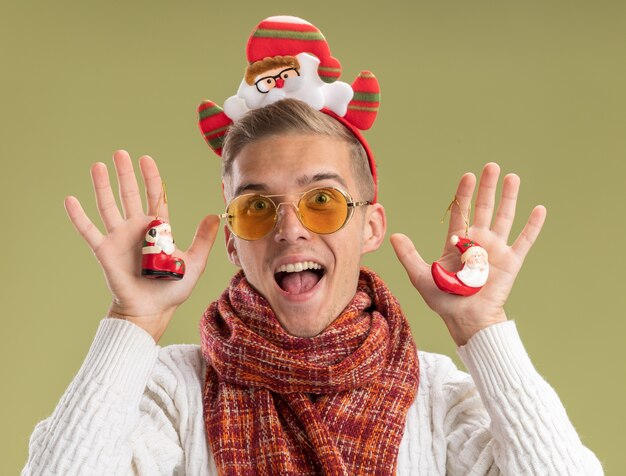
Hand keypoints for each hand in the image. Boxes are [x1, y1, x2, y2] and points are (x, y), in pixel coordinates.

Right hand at [64, 150, 219, 341]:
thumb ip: (203, 239)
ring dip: (102, 186)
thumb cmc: (173, 290)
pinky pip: (88, 231)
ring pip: (108, 206)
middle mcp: (137, 228)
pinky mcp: (104, 251)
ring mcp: (119, 238)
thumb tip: (214, 215)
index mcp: (158, 228)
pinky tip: (70, 200)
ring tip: (98, 166)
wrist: (151, 310)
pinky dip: (78, 216)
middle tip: (120, 153)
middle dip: (125, 174)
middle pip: (130, 194)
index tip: (146, 159)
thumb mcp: (194, 263)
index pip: (155, 196)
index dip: (151, 177)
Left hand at [390, 163, 545, 345]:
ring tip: (513, 177)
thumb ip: (409, 255)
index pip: (462, 212)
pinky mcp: (511, 262)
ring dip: (509, 198)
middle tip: (491, 166)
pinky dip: (532, 225)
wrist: (466, 320)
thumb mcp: (420, 276)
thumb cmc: (443, 301)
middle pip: (484, 208)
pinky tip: (539, 209)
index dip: (464, 195)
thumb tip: (395, 236)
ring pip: (504, 218)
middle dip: (487, 187)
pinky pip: (524, 241)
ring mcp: (496, 250)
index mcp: (458, 243)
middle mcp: (478, 242)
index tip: (467, 176)